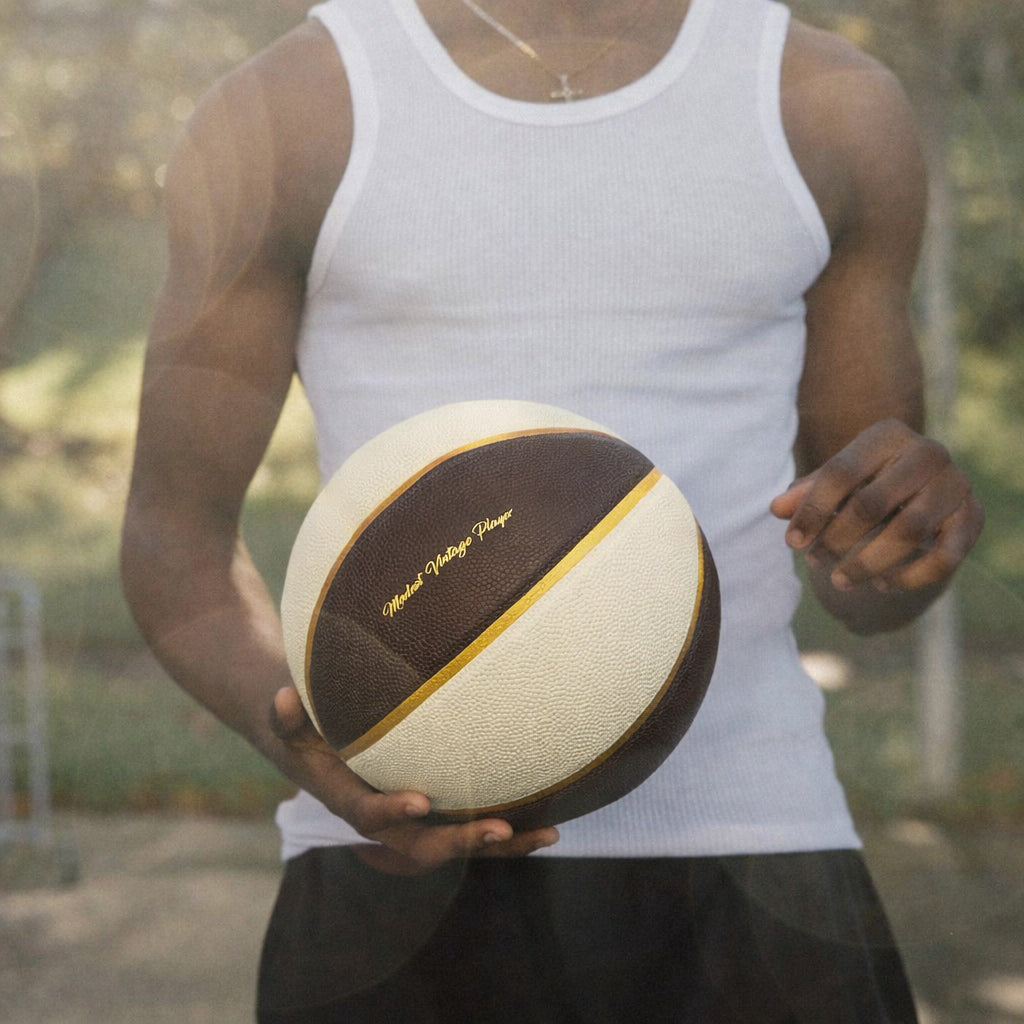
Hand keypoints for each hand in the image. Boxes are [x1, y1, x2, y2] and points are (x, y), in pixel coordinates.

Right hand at [269, 686, 558, 873]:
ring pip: (459, 842)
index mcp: (348, 800)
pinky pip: (473, 824)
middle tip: (500, 828)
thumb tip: (282, 697)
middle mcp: (385, 820)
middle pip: (423, 844)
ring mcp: (416, 820)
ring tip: (549, 835)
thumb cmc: (308, 729)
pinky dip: (510, 830)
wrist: (320, 751)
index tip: (421, 799)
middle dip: (461, 840)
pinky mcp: (440, 810)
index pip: (368, 815)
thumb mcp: (291, 722)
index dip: (392, 811)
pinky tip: (551, 821)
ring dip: (503, 844)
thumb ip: (287, 717)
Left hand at [770, 419, 983, 593]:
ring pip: (909, 532)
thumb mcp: (834, 483)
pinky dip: (909, 577)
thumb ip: (806, 494)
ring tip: (840, 580)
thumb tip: (777, 509)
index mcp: (887, 435)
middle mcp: (927, 453)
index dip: (812, 510)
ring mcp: (956, 484)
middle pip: (872, 504)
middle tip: (815, 562)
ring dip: (868, 563)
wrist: (923, 489)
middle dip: (837, 539)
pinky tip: (880, 585)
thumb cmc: (866, 482)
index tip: (792, 543)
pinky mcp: (973, 518)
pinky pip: (944, 558)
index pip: (840, 473)